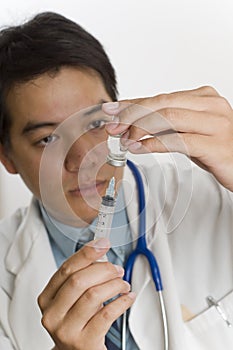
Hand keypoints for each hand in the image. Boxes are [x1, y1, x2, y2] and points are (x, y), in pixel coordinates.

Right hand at [38, 238, 134, 349]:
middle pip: (79, 280)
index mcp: (47, 298)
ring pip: (93, 295)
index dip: (86, 253)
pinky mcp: (84, 342)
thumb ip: (80, 277)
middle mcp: (53, 314)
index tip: (102, 243)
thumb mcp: (71, 299)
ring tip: (123, 284)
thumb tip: (100, 253)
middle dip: (103, 269)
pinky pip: (107, 314)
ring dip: (114, 284)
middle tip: (117, 269)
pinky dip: (122, 302)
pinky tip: (127, 298)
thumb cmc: (76, 322)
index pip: (66, 269)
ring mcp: (67, 330)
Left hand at [103, 86, 232, 190]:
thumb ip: (166, 126)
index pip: (161, 97)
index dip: (133, 103)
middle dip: (132, 114)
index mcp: (204, 98)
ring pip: (168, 118)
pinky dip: (153, 144)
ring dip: (139, 129)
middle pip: (162, 103)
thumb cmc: (217, 149)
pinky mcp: (215, 145)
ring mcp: (216, 124)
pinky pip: (177, 141)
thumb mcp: (189, 132)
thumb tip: (133, 125)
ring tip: (124, 139)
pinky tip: (138, 148)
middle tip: (113, 124)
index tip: (113, 109)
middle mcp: (211, 106)